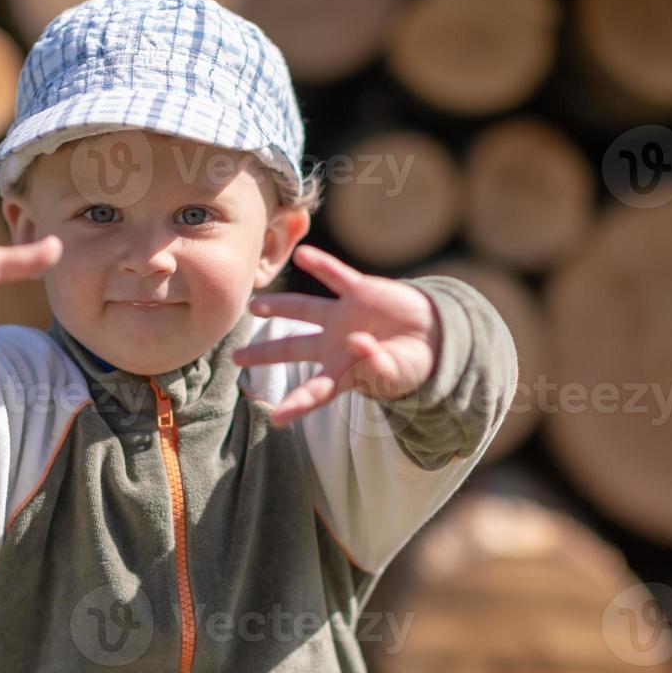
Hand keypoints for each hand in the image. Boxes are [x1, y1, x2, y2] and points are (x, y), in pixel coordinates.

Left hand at [231, 245, 441, 426]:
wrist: (435, 334)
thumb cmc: (412, 362)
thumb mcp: (398, 373)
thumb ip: (377, 364)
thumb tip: (356, 343)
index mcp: (343, 370)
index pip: (314, 391)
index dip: (296, 405)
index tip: (275, 418)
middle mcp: (334, 343)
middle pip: (293, 348)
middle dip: (265, 353)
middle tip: (236, 358)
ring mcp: (344, 316)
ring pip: (304, 310)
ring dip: (279, 306)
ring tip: (254, 306)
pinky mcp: (361, 292)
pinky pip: (337, 276)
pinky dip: (322, 265)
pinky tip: (303, 254)